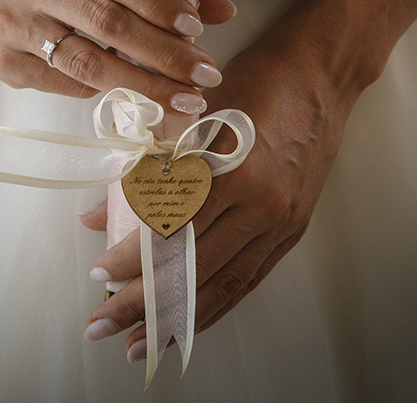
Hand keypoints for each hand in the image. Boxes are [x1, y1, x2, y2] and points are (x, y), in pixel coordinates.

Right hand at [0, 0, 234, 109]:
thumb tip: (219, 7)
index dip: (155, 1)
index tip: (196, 26)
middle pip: (105, 25)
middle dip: (162, 53)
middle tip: (205, 75)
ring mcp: (15, 31)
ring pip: (87, 63)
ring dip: (143, 84)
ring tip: (184, 100)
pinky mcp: (6, 67)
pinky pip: (66, 83)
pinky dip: (104, 91)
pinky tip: (137, 98)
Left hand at [78, 28, 356, 360]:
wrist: (320, 75)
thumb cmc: (252, 82)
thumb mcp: (190, 114)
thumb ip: (143, 167)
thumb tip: (95, 215)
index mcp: (231, 170)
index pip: (171, 229)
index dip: (132, 259)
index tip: (98, 275)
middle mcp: (260, 205)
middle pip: (192, 269)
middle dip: (142, 304)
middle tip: (101, 326)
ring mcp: (281, 222)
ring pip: (221, 284)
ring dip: (176, 320)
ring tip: (138, 342)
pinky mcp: (292, 230)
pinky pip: (247, 279)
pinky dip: (214, 305)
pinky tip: (186, 324)